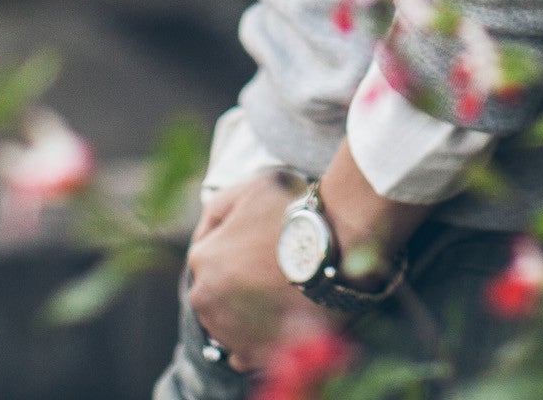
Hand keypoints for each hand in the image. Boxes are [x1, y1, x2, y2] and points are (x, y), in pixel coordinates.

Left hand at [185, 169, 332, 370]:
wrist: (339, 248)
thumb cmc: (297, 212)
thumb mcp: (255, 186)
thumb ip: (221, 205)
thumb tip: (208, 231)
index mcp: (203, 260)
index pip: (209, 252)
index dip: (238, 241)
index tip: (264, 238)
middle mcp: (205, 300)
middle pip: (217, 288)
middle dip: (238, 277)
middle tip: (274, 263)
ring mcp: (228, 331)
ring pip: (228, 318)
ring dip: (247, 306)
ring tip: (283, 288)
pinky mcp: (252, 354)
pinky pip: (245, 348)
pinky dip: (258, 335)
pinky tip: (281, 315)